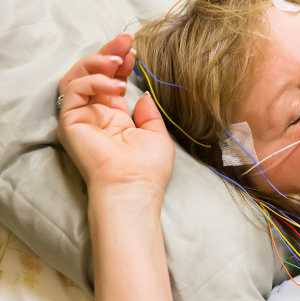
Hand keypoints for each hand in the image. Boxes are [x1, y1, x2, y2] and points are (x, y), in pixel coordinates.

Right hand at [56, 33, 174, 205]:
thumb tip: (144, 96)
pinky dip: (93, 81)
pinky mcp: (70, 121)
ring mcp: (81, 117)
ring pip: (77, 77)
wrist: (133, 186)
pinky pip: (73, 90)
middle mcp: (96, 115)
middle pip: (93, 74)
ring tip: (118, 63)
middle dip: (108, 54)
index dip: (120, 64)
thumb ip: (148, 114)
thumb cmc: (148, 169)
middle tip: (125, 43)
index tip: (134, 52)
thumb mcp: (156, 135)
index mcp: (115, 118)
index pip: (111, 82)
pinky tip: (115, 85)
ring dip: (98, 63)